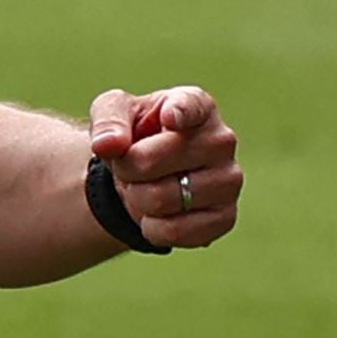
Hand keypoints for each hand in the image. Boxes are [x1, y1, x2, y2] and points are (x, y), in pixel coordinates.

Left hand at [90, 86, 241, 249]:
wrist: (145, 175)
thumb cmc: (134, 134)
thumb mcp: (113, 113)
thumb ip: (108, 122)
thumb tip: (107, 145)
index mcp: (197, 105)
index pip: (192, 106)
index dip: (179, 112)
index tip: (169, 118)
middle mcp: (221, 140)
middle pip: (149, 161)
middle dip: (125, 169)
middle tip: (129, 166)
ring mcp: (229, 180)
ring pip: (160, 200)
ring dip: (136, 199)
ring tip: (145, 187)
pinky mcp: (226, 217)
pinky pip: (174, 231)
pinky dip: (151, 228)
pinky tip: (158, 214)